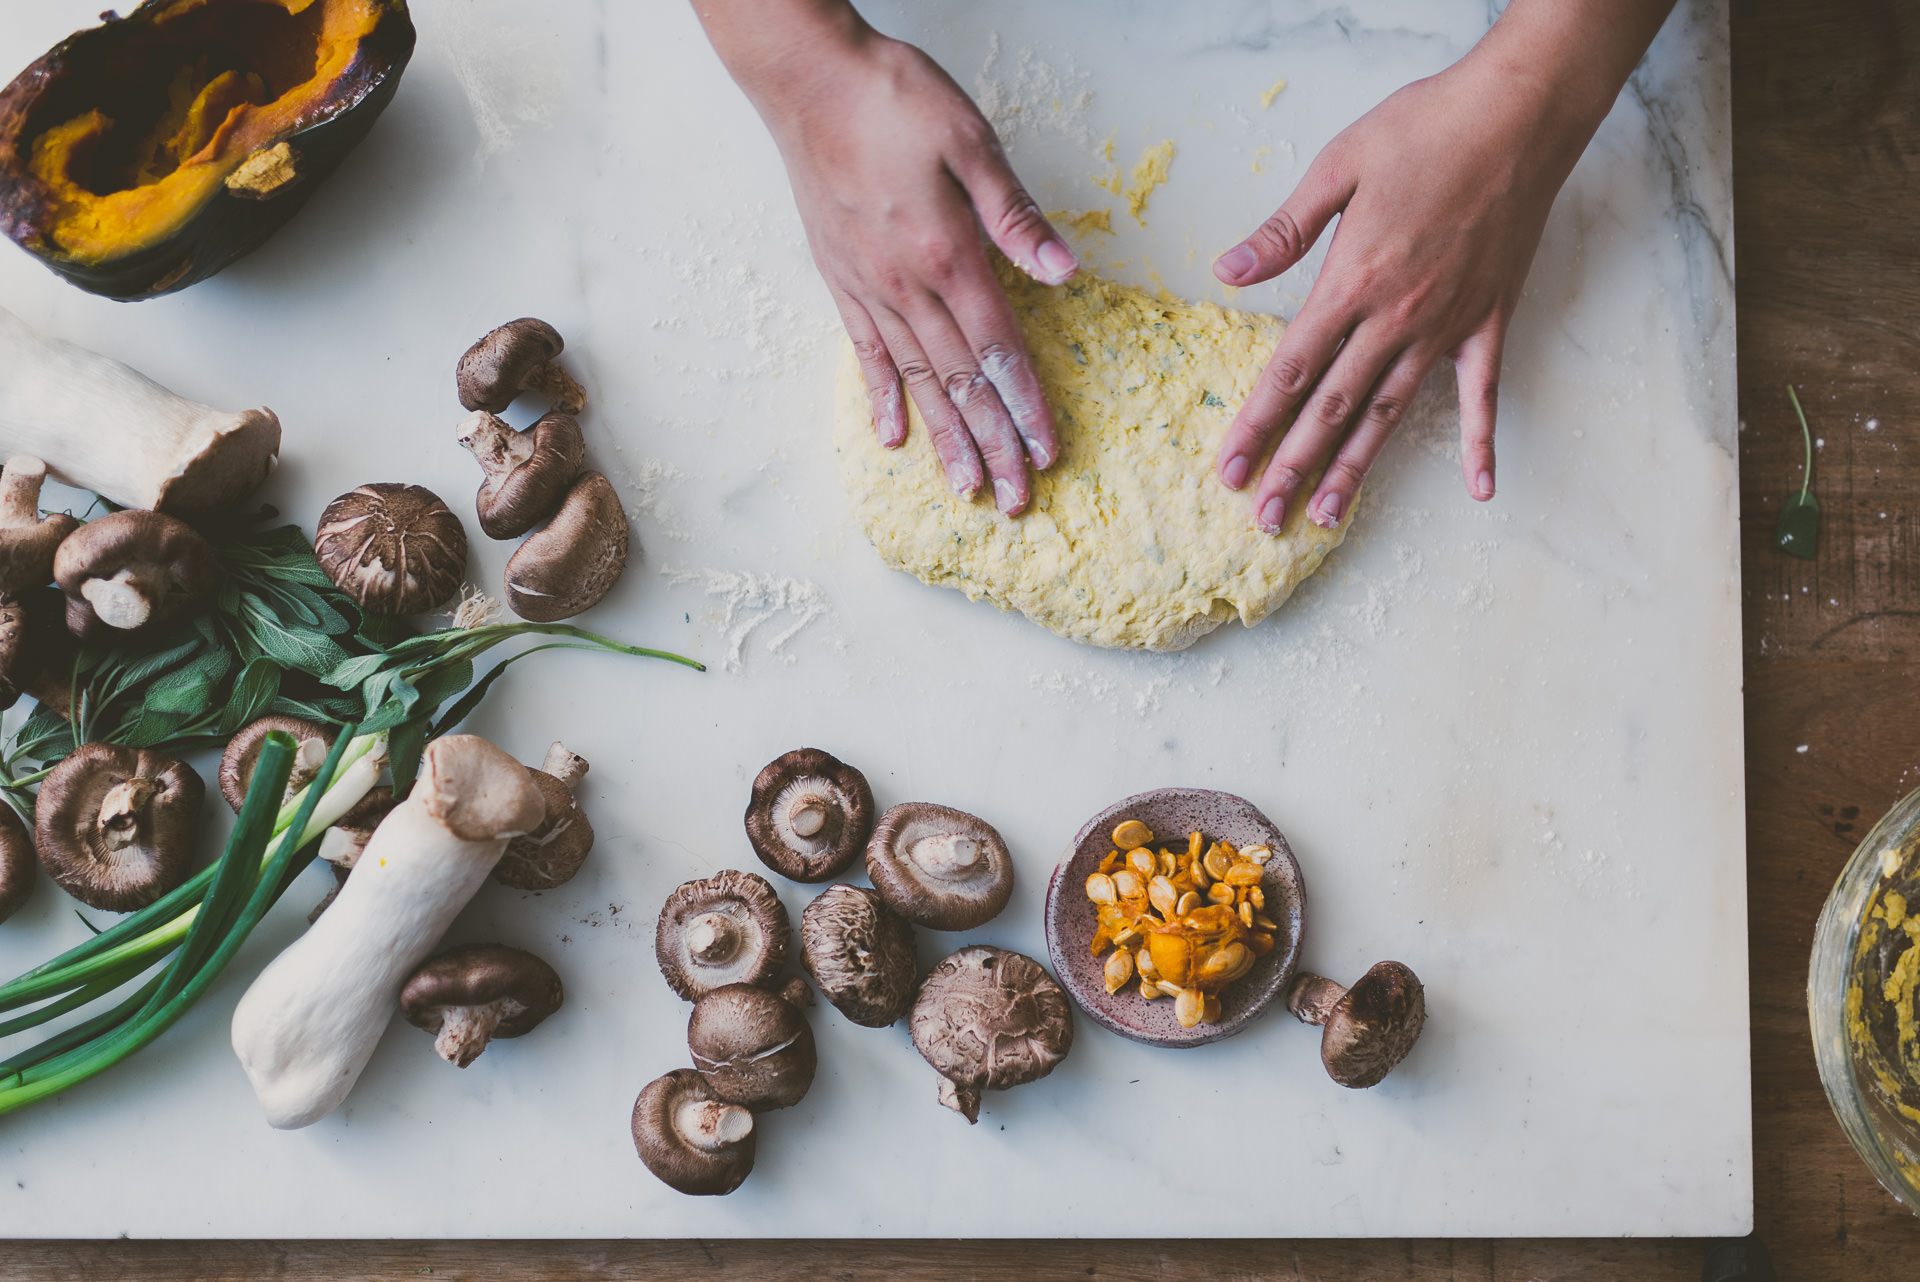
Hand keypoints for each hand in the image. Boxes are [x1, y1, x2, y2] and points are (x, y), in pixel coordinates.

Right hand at [738, 23, 1077, 513]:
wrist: (808, 79)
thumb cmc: (893, 97)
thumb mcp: (971, 141)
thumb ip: (1014, 215)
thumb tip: (1063, 273)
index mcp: (946, 253)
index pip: (997, 350)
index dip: (1024, 406)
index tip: (1046, 453)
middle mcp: (904, 285)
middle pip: (959, 382)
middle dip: (992, 444)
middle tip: (1015, 500)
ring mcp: (868, 287)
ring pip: (915, 380)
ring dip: (944, 438)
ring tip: (965, 489)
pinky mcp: (841, 279)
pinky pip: (866, 352)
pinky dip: (882, 397)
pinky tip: (893, 438)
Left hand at [1212, 45, 1603, 529]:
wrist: (1521, 112)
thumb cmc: (1427, 128)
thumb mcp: (1339, 166)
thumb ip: (1283, 230)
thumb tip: (1226, 271)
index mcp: (1350, 282)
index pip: (1289, 372)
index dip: (1256, 427)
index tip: (1231, 470)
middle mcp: (1395, 317)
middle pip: (1332, 408)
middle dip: (1293, 467)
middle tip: (1263, 518)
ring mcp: (1446, 325)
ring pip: (1390, 414)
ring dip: (1356, 468)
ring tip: (1326, 516)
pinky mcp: (1489, 320)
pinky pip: (1483, 395)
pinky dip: (1481, 442)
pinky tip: (1480, 489)